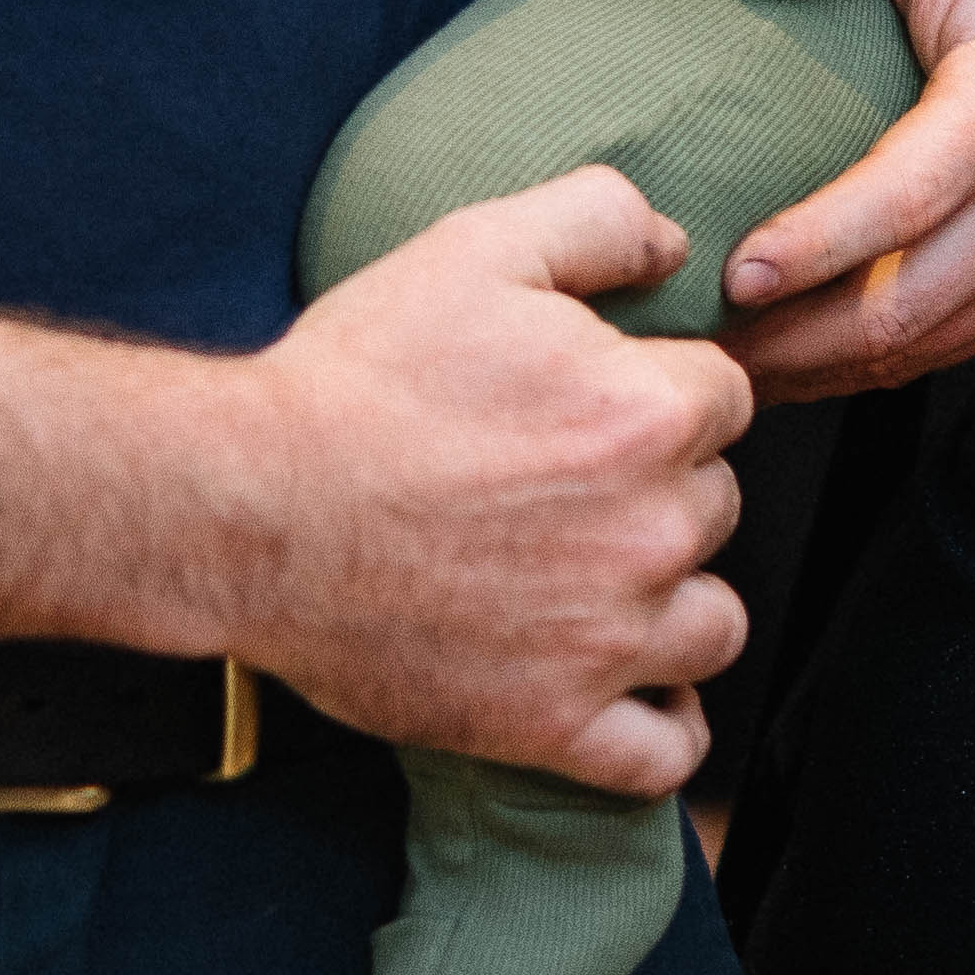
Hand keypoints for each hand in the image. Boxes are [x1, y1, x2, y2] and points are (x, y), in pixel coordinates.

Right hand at [210, 169, 754, 792]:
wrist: (248, 508)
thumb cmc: (358, 379)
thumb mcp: (474, 248)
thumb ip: (599, 218)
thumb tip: (674, 246)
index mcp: (647, 414)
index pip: (726, 397)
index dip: (660, 390)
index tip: (594, 402)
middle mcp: (650, 532)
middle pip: (718, 506)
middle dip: (660, 488)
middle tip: (564, 481)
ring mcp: (608, 641)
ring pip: (714, 626)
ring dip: (672, 600)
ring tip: (598, 578)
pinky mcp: (555, 726)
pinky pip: (665, 756)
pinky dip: (662, 729)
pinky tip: (631, 691)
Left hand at [711, 0, 974, 398]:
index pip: (906, 199)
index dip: (817, 245)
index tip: (732, 273)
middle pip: (904, 304)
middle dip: (790, 337)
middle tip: (687, 341)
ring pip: (921, 346)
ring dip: (816, 366)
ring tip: (716, 362)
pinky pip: (949, 348)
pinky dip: (864, 366)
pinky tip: (787, 359)